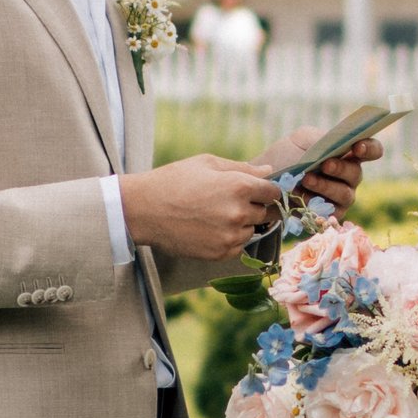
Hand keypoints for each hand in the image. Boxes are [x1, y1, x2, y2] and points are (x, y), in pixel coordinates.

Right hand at [120, 155, 285, 261]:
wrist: (144, 210)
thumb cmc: (174, 180)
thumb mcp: (207, 163)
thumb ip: (242, 168)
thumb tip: (268, 171)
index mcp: (239, 186)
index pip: (273, 192)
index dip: (266, 190)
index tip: (256, 190)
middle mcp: (239, 213)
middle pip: (266, 212)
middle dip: (253, 206)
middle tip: (227, 201)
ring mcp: (230, 236)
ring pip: (252, 230)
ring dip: (242, 224)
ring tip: (214, 215)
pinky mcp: (220, 253)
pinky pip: (238, 246)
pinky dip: (230, 239)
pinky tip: (209, 228)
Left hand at [271, 128, 385, 214]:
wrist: (266, 180)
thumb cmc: (288, 156)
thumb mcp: (301, 140)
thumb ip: (320, 138)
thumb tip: (334, 145)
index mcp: (348, 154)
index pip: (372, 151)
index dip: (370, 148)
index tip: (357, 146)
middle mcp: (350, 177)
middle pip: (356, 173)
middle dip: (341, 169)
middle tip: (325, 164)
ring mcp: (342, 197)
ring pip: (345, 195)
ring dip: (325, 186)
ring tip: (305, 179)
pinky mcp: (330, 216)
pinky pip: (330, 212)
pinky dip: (314, 203)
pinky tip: (299, 196)